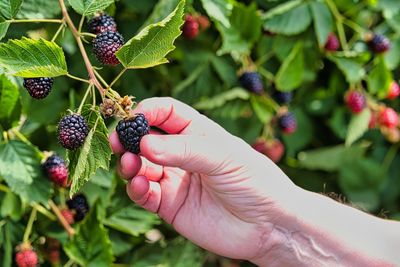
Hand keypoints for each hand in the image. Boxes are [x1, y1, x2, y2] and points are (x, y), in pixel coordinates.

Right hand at [109, 97, 297, 261]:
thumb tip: (144, 143)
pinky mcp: (170, 205)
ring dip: (130, 164)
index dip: (148, 110)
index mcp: (198, 133)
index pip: (166, 112)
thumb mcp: (223, 156)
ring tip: (129, 164)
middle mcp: (183, 154)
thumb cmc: (255, 181)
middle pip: (146, 138)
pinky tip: (140, 186)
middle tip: (118, 141)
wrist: (269, 225)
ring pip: (141, 166)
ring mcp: (175, 179)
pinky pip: (146, 194)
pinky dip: (137, 189)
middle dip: (129, 138)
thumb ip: (184, 150)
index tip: (132, 116)